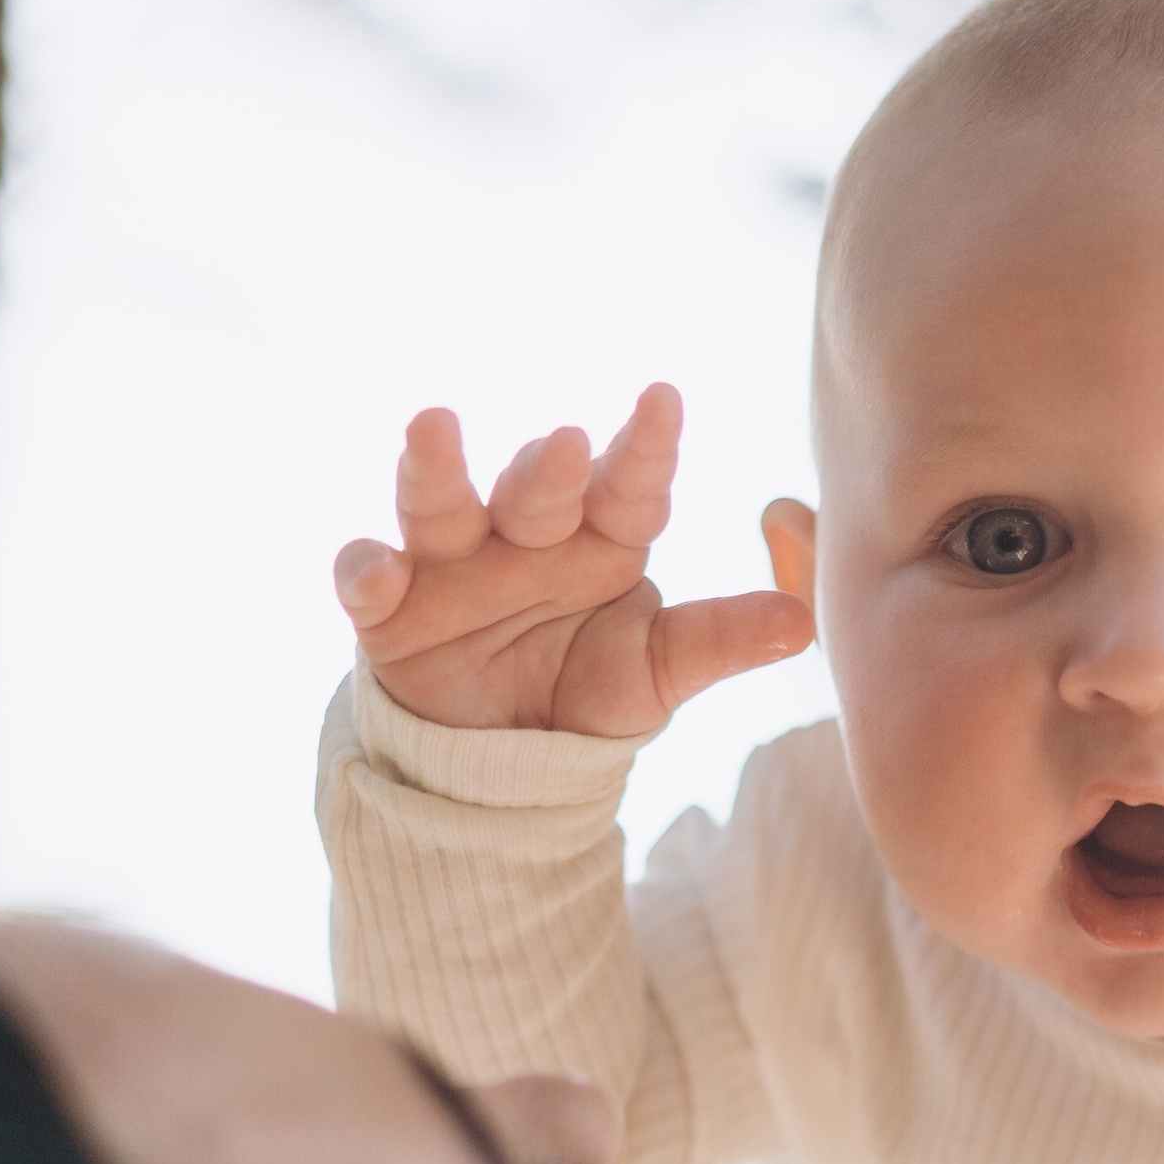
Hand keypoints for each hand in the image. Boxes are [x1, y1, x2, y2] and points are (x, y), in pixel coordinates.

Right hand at [333, 384, 812, 738]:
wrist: (504, 763)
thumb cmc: (589, 692)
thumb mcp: (659, 674)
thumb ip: (718, 641)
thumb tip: (800, 624)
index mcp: (600, 539)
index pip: (627, 486)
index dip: (645, 448)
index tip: (664, 401)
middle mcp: (523, 535)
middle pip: (535, 490)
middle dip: (546, 466)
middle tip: (563, 442)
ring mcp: (450, 565)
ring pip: (439, 504)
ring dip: (434, 466)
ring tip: (432, 425)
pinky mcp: (389, 610)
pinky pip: (367, 580)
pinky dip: (363, 571)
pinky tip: (373, 574)